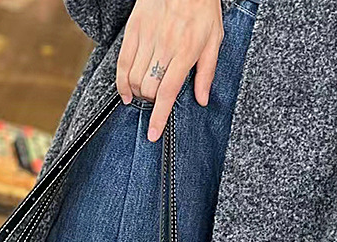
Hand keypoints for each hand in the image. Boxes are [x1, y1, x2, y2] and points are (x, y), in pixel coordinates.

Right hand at [117, 0, 223, 140]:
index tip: (153, 134)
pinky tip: (126, 92)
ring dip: (137, 93)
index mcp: (186, 51)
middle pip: (148, 88)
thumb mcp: (215, 38)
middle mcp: (164, 46)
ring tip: (144, 94)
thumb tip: (201, 99)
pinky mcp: (134, 30)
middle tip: (156, 101)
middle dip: (150, 102)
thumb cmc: (202, 7)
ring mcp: (147, 38)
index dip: (159, 116)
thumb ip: (207, 72)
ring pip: (133, 79)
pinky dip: (121, 82)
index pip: (168, 92)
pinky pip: (122, 63)